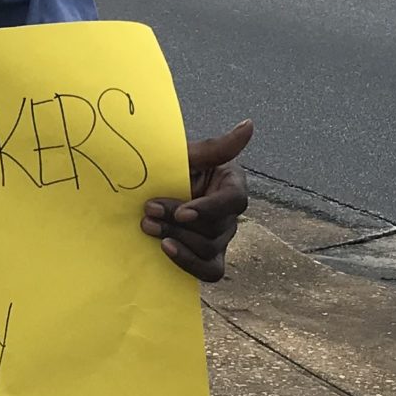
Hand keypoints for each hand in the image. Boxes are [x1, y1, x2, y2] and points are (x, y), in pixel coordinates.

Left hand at [142, 121, 253, 284]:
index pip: (233, 201)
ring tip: (147, 225)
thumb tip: (249, 125)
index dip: (208, 209)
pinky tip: (165, 249)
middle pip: (216, 227)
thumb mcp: (187, 155)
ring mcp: (221, 238)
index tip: (181, 212)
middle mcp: (230, 214)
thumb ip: (216, 147)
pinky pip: (210, 271)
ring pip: (209, 248)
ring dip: (176, 238)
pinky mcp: (208, 258)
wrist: (146, 190)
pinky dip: (189, 264)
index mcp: (232, 184)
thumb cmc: (169, 167)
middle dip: (178, 222)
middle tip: (147, 211)